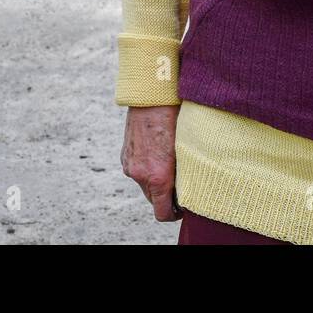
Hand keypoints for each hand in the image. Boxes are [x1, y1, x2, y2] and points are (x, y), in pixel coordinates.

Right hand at [121, 104, 181, 220]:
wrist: (151, 98)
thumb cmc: (175, 120)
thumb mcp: (185, 150)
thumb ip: (183, 172)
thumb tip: (188, 186)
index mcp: (158, 177)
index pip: (162, 213)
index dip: (174, 215)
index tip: (183, 209)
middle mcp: (140, 175)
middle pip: (153, 200)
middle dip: (166, 196)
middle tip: (181, 185)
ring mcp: (130, 165)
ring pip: (145, 185)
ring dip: (156, 181)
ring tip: (170, 165)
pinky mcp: (124, 156)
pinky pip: (137, 171)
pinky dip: (146, 168)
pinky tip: (158, 153)